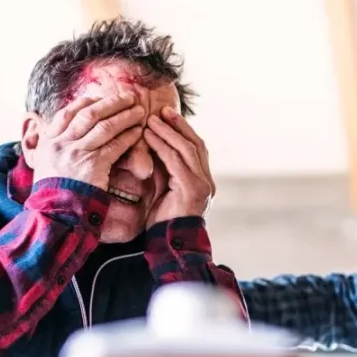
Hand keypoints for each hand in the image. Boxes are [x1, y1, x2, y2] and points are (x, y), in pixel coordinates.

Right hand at [25, 94, 145, 189]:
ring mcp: (77, 153)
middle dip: (111, 103)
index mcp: (48, 141)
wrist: (54, 214)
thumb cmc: (52, 194)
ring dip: (125, 116)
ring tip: (139, 111)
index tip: (100, 98)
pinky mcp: (93, 166)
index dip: (86, 102)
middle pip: (89, 114)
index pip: (67, 112)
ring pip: (105, 126)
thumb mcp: (44, 165)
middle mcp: (61, 143)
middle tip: (128, 97)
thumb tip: (67, 134)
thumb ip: (55, 148)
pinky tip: (138, 131)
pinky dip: (128, 136)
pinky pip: (115, 145)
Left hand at [145, 106, 214, 224]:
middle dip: (178, 125)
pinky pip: (175, 161)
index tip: (167, 116)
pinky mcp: (192, 189)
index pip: (196, 149)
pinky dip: (162, 146)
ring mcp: (202, 185)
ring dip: (168, 132)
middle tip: (162, 110)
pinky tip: (149, 137)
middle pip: (195, 144)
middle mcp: (207, 181)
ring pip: (187, 149)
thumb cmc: (163, 221)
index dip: (183, 130)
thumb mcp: (163, 189)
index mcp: (203, 181)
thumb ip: (163, 169)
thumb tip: (152, 145)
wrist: (169, 245)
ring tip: (152, 120)